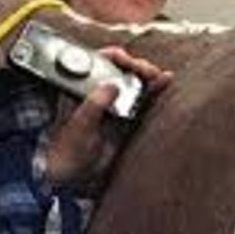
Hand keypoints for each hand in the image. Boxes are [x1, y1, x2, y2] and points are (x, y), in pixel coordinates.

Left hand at [37, 47, 165, 191]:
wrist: (75, 176)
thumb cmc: (68, 150)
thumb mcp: (80, 125)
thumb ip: (94, 105)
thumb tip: (111, 85)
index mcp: (82, 88)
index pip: (99, 61)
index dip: (114, 56)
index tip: (126, 60)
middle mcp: (99, 93)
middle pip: (121, 69)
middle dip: (135, 65)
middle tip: (145, 70)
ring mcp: (115, 105)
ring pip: (134, 82)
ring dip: (147, 75)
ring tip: (157, 74)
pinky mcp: (128, 118)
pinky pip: (143, 100)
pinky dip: (155, 89)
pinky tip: (166, 79)